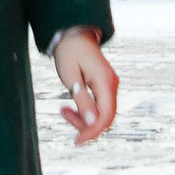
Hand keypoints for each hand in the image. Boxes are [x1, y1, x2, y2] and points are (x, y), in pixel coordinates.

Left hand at [53, 29, 117, 145]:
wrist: (75, 34)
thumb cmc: (69, 52)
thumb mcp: (70, 77)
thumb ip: (82, 100)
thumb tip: (93, 124)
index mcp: (104, 81)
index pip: (105, 116)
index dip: (92, 132)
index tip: (77, 141)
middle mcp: (111, 84)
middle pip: (105, 117)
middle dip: (86, 125)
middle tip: (63, 115)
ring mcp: (110, 85)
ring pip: (102, 114)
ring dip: (84, 118)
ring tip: (63, 110)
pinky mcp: (105, 87)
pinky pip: (99, 106)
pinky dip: (86, 111)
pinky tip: (70, 107)